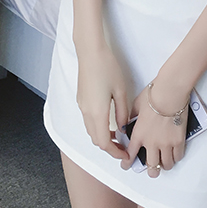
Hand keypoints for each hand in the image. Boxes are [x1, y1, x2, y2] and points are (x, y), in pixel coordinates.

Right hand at [75, 44, 129, 159]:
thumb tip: (122, 128)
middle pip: (96, 140)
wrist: (90, 52)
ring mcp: (82, 106)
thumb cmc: (107, 67)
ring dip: (103, 138)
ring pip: (91, 131)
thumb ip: (122, 112)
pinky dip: (98, 128)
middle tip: (123, 148)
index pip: (104, 143)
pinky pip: (89, 121)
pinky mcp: (81, 100)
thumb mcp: (120, 90)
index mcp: (97, 112)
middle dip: (109, 148)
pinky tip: (109, 123)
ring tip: (118, 137)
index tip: (125, 156)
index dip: (114, 153)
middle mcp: (86, 112)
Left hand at [121, 82, 189, 176]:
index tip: (126, 164)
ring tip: (165, 163)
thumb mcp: (136, 105)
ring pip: (166, 164)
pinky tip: (175, 154)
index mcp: (139, 135)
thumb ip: (132, 116)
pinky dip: (176, 157)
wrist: (170, 92)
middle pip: (151, 166)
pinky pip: (178, 156)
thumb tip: (129, 120)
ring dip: (164, 165)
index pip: (130, 154)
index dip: (127, 163)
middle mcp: (151, 143)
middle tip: (151, 170)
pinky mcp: (179, 140)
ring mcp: (166, 143)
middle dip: (150, 171)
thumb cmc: (154, 95)